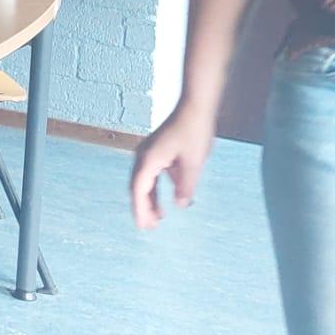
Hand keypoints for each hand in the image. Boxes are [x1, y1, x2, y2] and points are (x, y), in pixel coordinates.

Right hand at [130, 107, 215, 229]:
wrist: (195, 107)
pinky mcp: (158, 150)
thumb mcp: (193, 163)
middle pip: (138, 187)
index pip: (139, 190)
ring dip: (150, 199)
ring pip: (145, 181)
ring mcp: (150, 153)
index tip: (143, 226)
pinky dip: (157, 188)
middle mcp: (144, 156)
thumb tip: (182, 206)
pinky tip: (168, 197)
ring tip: (158, 218)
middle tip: (149, 228)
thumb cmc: (194, 131)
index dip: (140, 209)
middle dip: (143, 208)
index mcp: (148, 160)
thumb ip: (186, 186)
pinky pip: (153, 174)